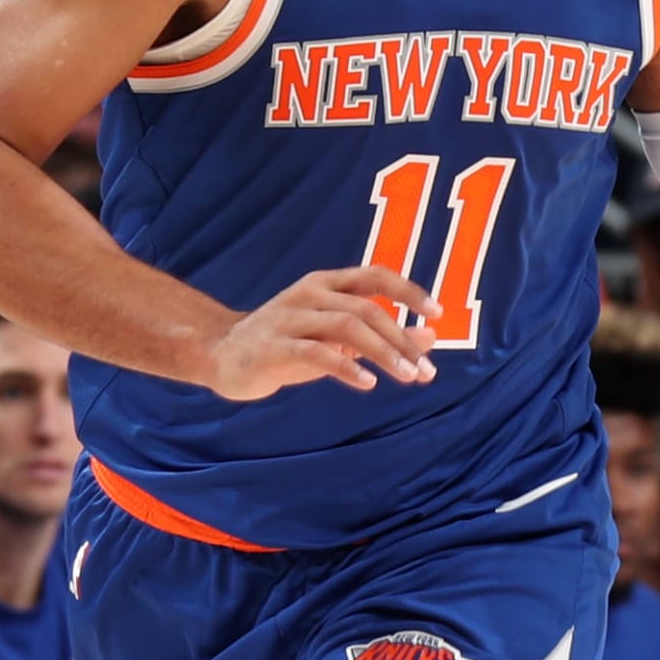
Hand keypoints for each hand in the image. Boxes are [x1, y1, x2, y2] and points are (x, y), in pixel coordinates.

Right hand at [201, 267, 440, 401]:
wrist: (222, 354)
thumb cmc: (287, 345)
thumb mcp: (337, 338)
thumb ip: (380, 336)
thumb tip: (430, 337)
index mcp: (326, 284)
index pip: (375, 276)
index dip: (408, 290)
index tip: (437, 313)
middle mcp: (310, 294)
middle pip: (367, 308)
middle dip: (402, 339)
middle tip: (425, 370)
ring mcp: (290, 318)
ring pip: (347, 327)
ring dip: (383, 352)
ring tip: (407, 376)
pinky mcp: (274, 347)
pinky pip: (317, 353)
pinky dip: (346, 367)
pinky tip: (368, 383)